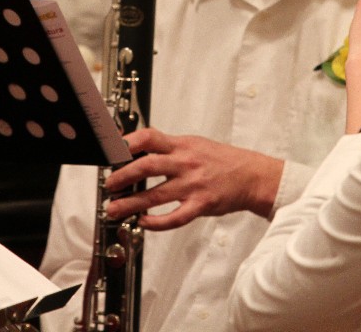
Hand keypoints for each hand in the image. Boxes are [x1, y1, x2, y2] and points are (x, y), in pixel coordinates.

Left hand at [101, 127, 282, 229]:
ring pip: (156, 195)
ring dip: (131, 203)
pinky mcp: (201, 205)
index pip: (149, 137)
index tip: (112, 151)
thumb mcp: (194, 144)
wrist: (252, 175)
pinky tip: (143, 222)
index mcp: (182, 145)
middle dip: (123, 176)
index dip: (127, 143)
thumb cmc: (221, 159)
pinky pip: (175, 217)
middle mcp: (185, 163)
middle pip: (147, 166)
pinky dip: (156, 222)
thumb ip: (168, 146)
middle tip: (108, 184)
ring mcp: (193, 185)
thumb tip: (137, 146)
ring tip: (114, 209)